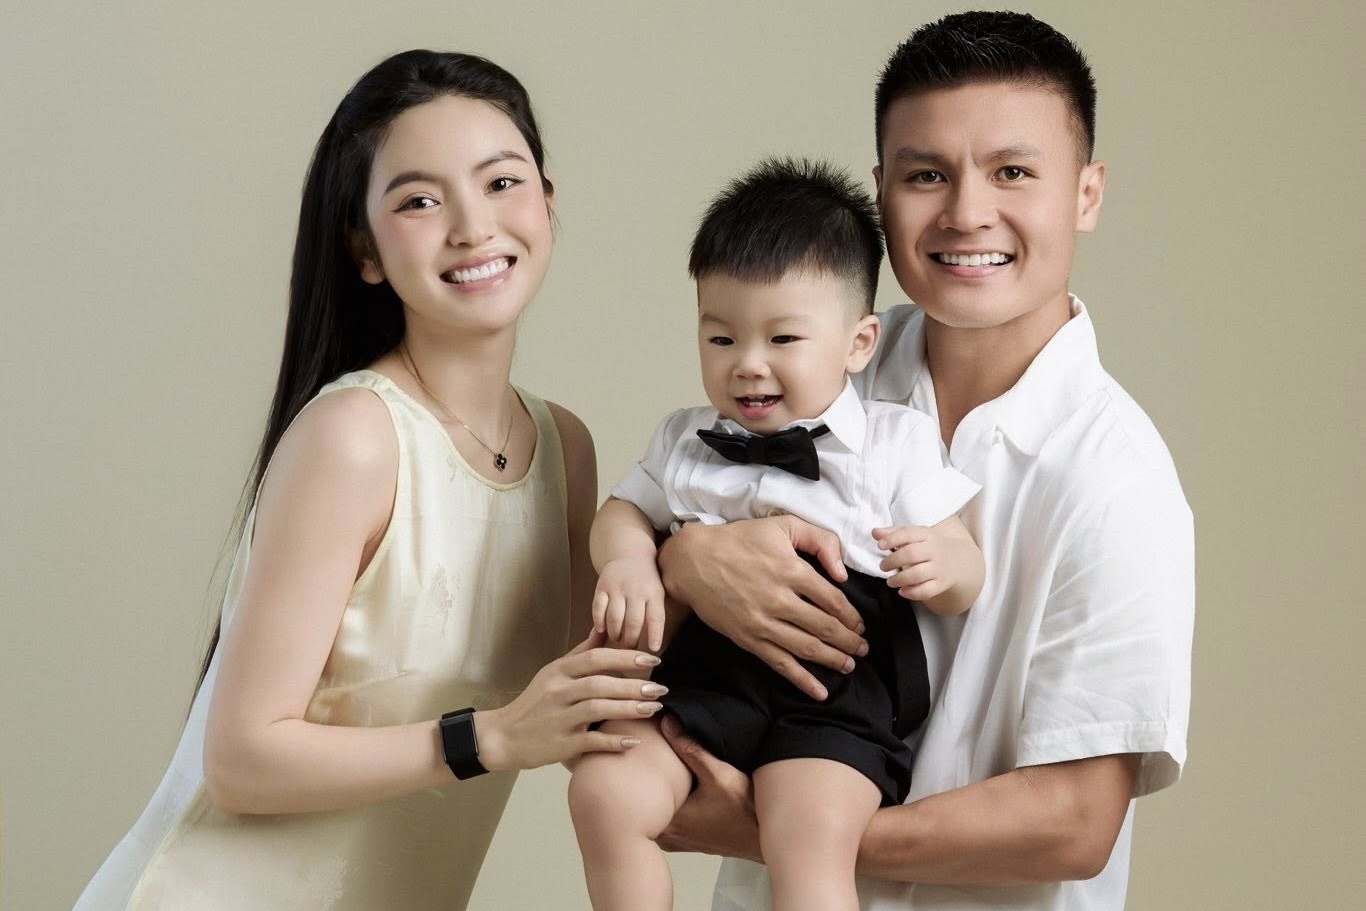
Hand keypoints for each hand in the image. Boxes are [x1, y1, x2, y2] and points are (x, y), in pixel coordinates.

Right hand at [476, 631, 666, 770]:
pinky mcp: (559, 744)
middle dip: (634, 685)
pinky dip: (613, 741)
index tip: (652, 660)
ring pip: (597, 709)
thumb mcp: (552, 673)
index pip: (596, 658)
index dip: (626, 658)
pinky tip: (633, 741)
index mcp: (558, 671)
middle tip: (661, 688)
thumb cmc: (534, 704)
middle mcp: (557, 692)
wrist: (501, 737)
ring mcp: (557, 718)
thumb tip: (603, 629)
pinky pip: (589, 741)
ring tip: (653, 708)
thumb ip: (580, 654)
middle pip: (600, 683)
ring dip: (629, 709)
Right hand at [592, 557, 666, 651]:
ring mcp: (618, 587)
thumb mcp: (658, 592)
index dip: (655, 635)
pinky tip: (602, 629)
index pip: (656, 617)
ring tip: (618, 639)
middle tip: (629, 648)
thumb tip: (654, 647)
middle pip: (633, 622)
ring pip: (615, 617)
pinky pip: (598, 608)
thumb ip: (656, 613)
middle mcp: (636, 589)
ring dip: (615, 633)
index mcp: (654, 593)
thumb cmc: (647, 581)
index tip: (653, 649)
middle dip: (631, 640)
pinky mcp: (602, 586)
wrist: (630, 554)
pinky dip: (599, 621)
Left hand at [656, 715, 760, 861]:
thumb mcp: (720, 774)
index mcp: (668, 821)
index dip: (642, 764)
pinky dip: (671, 800)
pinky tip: (680, 784)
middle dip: (650, 774)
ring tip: (666, 764)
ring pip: (657, 806)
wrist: (768, 839)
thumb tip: (667, 723)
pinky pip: (668, 815)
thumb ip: (691, 749)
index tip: (644, 745)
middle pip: (647, 797)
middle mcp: (666, 835)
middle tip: (653, 750)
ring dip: (662, 788)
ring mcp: (675, 840)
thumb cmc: (747, 813)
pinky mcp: (685, 839)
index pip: (642, 787)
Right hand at [658, 516, 866, 700]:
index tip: (861, 625)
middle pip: (825, 628)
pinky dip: (802, 680)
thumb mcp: (782, 525)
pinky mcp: (748, 639)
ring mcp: (763, 623)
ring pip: (808, 648)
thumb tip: (842, 573)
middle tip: (862, 649)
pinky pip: (780, 663)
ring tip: (849, 665)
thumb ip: (820, 540)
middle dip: (849, 642)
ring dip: (834, 660)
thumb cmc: (739, 540)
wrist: (692, 561)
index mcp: (792, 570)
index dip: (852, 617)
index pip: (834, 601)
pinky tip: (819, 691)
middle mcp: (780, 600)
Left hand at [874, 518, 981, 615]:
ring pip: (918, 574)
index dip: (892, 539)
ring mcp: (939, 568)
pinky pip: (926, 591)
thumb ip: (893, 534)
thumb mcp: (914, 536)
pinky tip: (902, 591)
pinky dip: (911, 593)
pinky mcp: (941, 584)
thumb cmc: (927, 547)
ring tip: (890, 581)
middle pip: (911, 554)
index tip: (880, 546)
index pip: (908, 533)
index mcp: (926, 535)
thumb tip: (874, 532)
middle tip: (883, 566)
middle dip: (892, 561)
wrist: (956, 561)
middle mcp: (934, 550)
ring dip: (899, 579)